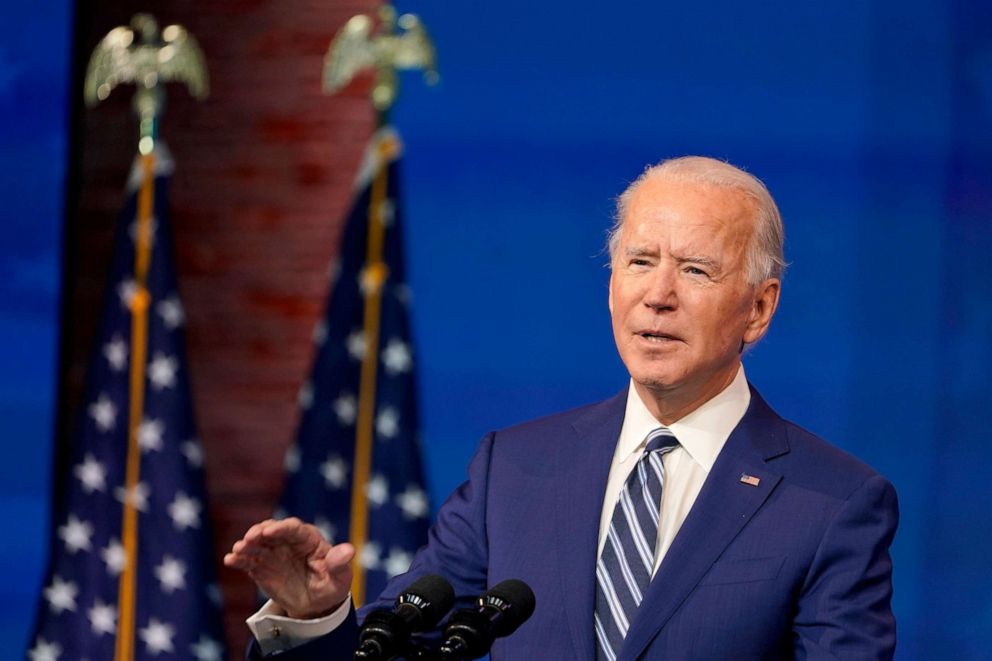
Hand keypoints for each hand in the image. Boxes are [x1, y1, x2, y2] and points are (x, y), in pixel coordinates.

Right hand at [224, 517, 354, 618]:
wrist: (315, 604)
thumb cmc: (331, 586)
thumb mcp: (339, 578)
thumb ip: (340, 564)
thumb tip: (348, 550)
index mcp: (309, 539)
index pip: (294, 529)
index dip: (282, 528)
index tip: (270, 532)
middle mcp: (288, 542)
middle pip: (272, 531)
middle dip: (260, 532)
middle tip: (250, 538)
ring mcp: (273, 553)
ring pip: (257, 544)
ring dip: (246, 544)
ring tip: (238, 550)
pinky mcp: (261, 566)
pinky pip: (248, 560)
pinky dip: (239, 559)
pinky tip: (230, 560)